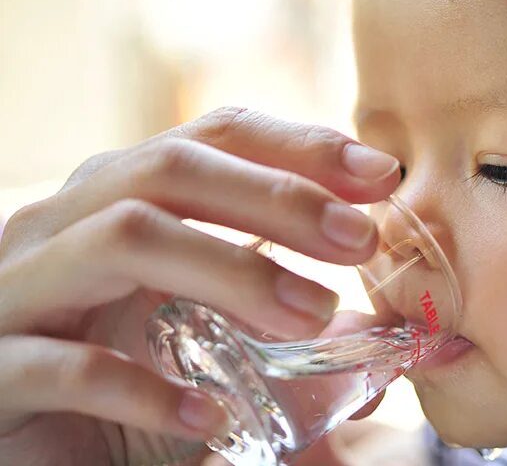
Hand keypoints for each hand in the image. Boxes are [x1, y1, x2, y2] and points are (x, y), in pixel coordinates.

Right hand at [0, 107, 398, 464]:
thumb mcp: (226, 338)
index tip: (384, 175)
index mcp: (123, 196)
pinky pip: (65, 364)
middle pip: (171, 167)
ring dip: (231, 271)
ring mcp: (20, 289)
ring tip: (311, 314)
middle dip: (278, 196)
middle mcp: (65, 222)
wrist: (46, 452)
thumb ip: (299, 324)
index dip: (302, 146)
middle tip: (360, 240)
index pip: (216, 136)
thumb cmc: (136, 377)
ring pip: (121, 236)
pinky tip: (209, 414)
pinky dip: (143, 386)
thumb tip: (405, 336)